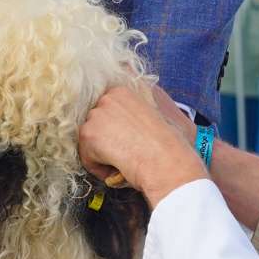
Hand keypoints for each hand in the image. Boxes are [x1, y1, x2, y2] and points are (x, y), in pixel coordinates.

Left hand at [77, 83, 205, 204]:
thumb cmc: (171, 144)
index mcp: (125, 90)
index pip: (107, 111)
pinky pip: (87, 158)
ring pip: (91, 141)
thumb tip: (127, 102)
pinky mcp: (88, 133)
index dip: (116, 130)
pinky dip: (100, 169)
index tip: (129, 140)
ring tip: (127, 160)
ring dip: (104, 155)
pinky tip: (120, 167)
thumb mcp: (161, 112)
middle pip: (97, 124)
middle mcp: (108, 96)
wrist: (167, 162)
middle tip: (128, 152)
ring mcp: (97, 113)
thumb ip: (142, 104)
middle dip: (109, 141)